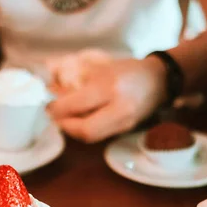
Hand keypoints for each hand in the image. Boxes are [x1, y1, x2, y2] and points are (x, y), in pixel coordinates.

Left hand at [47, 56, 167, 141]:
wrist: (159, 80)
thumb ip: (78, 81)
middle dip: (65, 126)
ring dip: (74, 130)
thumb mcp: (102, 69)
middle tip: (54, 118)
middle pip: (85, 131)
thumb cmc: (128, 70)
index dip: (57, 109)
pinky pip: (100, 135)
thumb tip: (52, 92)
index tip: (47, 105)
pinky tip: (80, 121)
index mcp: (110, 88)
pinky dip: (85, 130)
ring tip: (65, 120)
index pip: (76, 105)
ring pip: (91, 137)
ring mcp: (124, 123)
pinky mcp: (125, 130)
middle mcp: (119, 109)